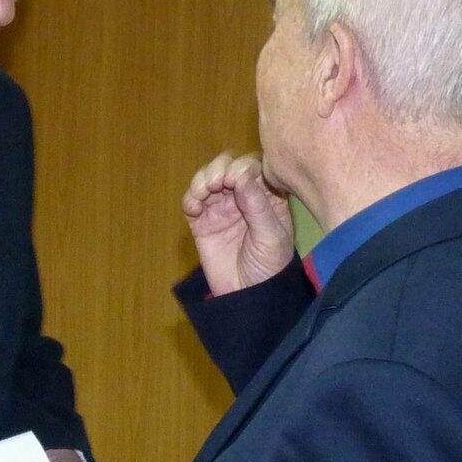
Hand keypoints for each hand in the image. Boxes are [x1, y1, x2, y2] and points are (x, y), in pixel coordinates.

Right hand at [182, 152, 294, 295]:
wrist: (248, 296)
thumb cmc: (269, 266)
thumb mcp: (271, 236)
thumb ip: (257, 205)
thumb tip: (241, 175)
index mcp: (267, 196)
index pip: (255, 167)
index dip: (243, 166)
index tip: (235, 179)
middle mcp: (243, 196)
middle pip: (229, 166)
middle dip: (220, 168)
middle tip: (218, 183)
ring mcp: (221, 207)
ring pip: (208, 178)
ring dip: (202, 179)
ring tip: (204, 193)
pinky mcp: (201, 221)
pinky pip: (191, 201)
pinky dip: (189, 198)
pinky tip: (194, 208)